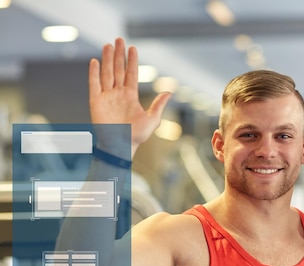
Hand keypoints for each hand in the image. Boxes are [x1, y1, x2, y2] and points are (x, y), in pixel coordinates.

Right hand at [89, 38, 170, 155]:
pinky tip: (95, 61)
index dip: (131, 61)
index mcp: (131, 96)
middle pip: (118, 69)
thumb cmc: (137, 136)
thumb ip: (158, 104)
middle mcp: (118, 94)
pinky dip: (94, 73)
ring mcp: (106, 96)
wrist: (120, 147)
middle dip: (118, 55)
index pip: (131, 74)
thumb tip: (169, 92)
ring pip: (106, 73)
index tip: (132, 48)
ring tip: (108, 45)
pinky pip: (94, 84)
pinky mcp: (96, 101)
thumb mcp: (152, 119)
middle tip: (119, 40)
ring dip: (107, 59)